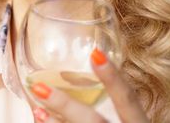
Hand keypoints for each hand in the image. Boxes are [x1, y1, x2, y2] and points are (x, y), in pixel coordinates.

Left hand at [30, 48, 148, 122]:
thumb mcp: (132, 121)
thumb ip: (118, 107)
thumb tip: (91, 69)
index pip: (128, 99)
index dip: (113, 77)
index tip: (95, 54)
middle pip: (93, 121)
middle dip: (65, 105)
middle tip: (39, 87)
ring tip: (37, 111)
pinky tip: (41, 122)